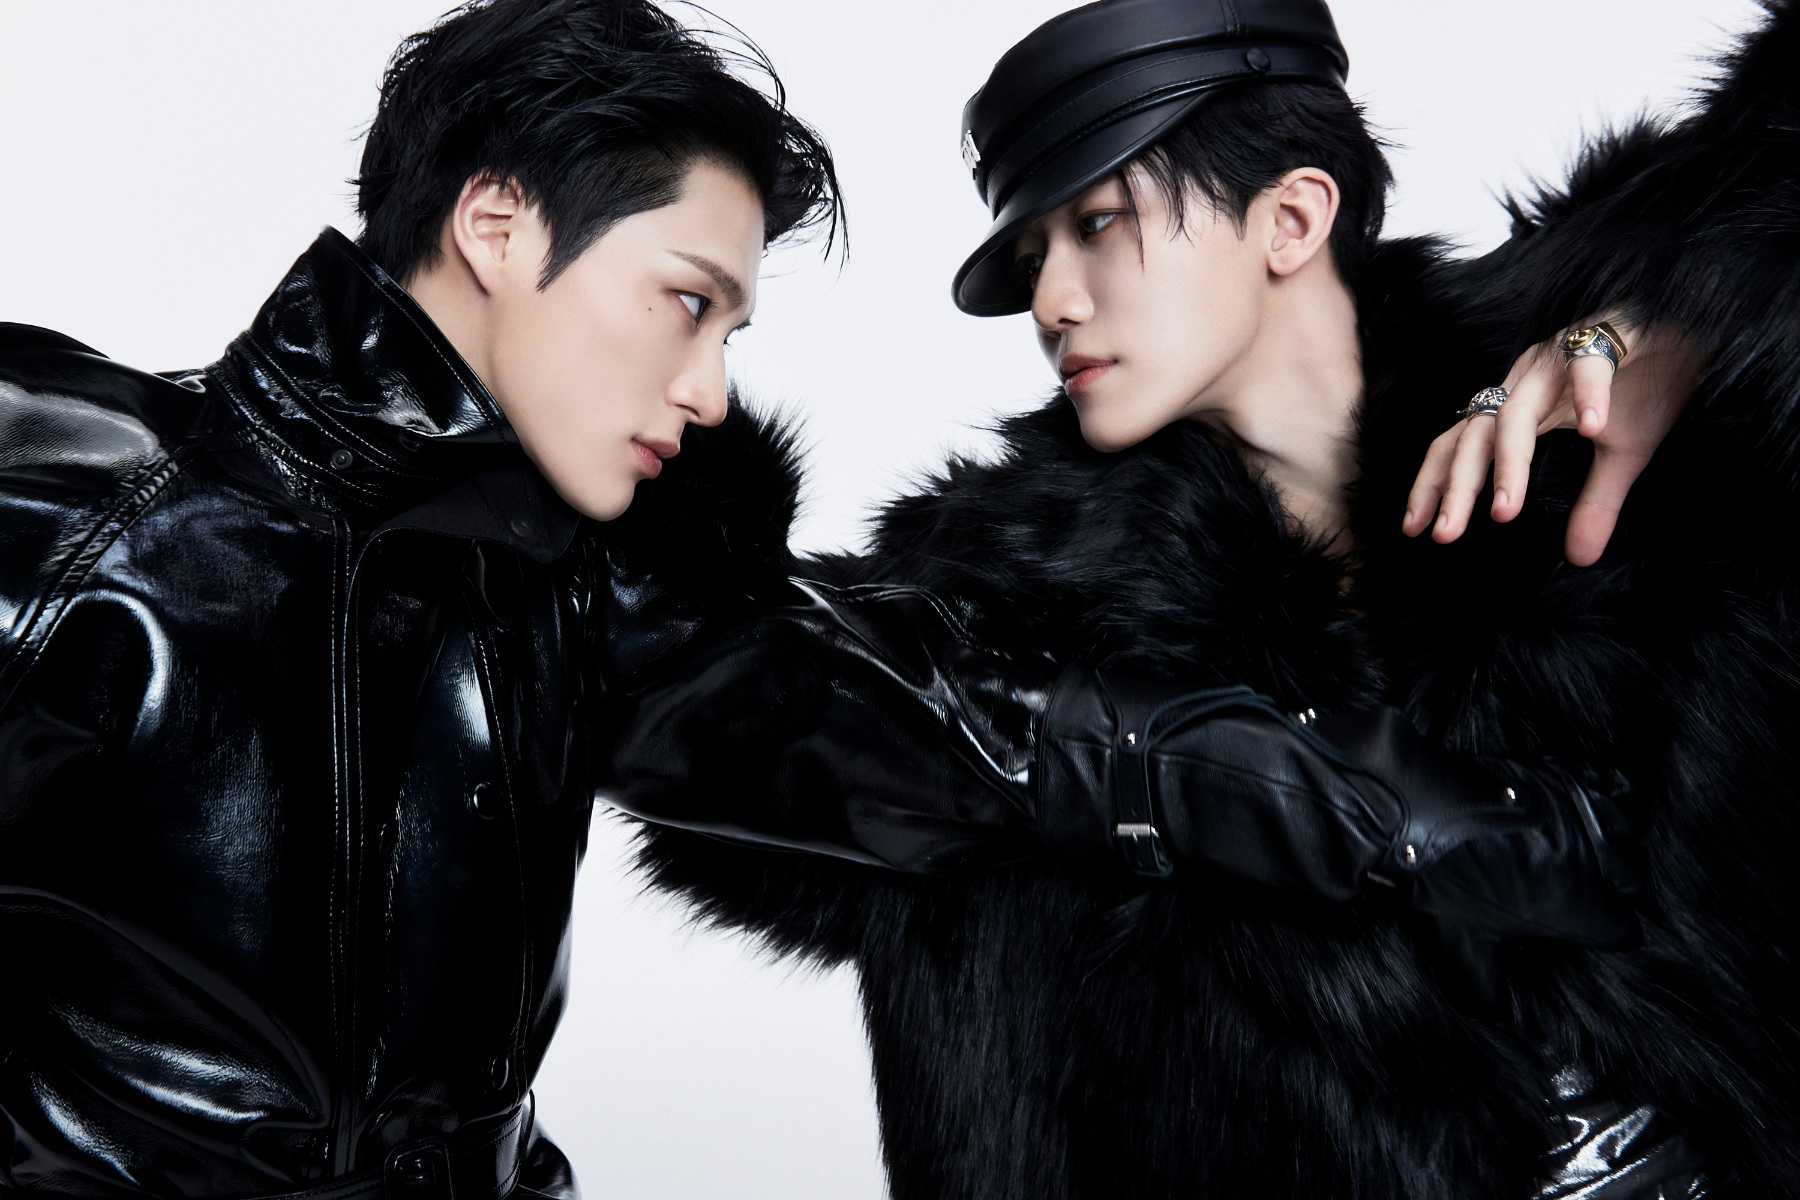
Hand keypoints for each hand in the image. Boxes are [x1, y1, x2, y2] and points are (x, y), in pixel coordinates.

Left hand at [1402, 315, 1700, 565]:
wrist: (1691, 324)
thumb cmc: (1649, 383)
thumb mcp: (1622, 455)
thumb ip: (1595, 503)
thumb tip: (1580, 558)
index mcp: (1521, 405)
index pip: (1461, 446)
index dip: (1434, 484)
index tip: (1414, 529)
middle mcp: (1526, 381)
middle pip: (1476, 436)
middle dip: (1457, 487)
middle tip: (1444, 536)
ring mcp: (1559, 359)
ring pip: (1517, 411)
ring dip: (1508, 462)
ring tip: (1505, 510)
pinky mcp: (1605, 339)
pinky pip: (1589, 367)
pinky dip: (1589, 396)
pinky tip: (1595, 429)